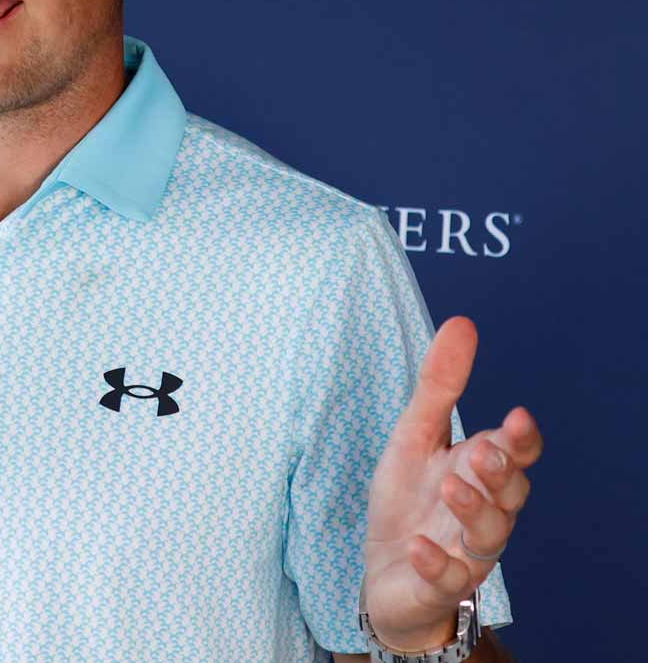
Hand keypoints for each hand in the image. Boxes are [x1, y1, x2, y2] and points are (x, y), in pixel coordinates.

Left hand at [360, 317, 541, 650]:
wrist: (385, 571)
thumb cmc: (408, 499)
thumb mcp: (414, 435)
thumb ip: (439, 385)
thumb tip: (461, 323)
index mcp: (480, 471)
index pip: (516, 453)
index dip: (521, 439)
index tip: (517, 417)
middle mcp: (484, 511)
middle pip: (511, 493)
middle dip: (501, 472)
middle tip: (485, 452)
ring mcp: (466, 550)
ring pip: (489, 534)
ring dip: (473, 509)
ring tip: (451, 486)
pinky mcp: (439, 583)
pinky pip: (448, 576)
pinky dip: (436, 562)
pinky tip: (419, 544)